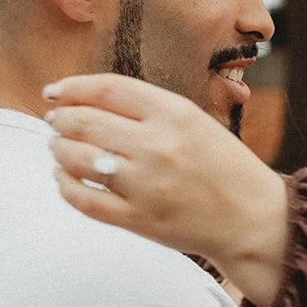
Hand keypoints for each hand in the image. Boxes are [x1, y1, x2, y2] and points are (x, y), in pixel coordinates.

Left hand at [43, 73, 288, 306]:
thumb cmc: (224, 167)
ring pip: (77, 159)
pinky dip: (65, 185)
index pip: (107, 89)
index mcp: (175, 114)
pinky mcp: (138, 220)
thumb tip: (85, 100)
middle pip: (84, 122)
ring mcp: (146, 185)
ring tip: (59, 148)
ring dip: (58, 150)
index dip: (72, 87)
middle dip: (60, 119)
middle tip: (55, 122)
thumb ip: (148, 110)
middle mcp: (158, 146)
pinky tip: (64, 178)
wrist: (253, 219)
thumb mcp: (196, 122)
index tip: (54, 92)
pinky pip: (83, 199)